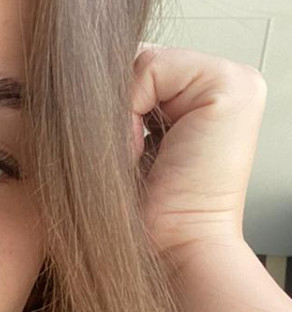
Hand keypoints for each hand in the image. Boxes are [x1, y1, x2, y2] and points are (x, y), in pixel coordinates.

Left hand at [131, 44, 267, 271]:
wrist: (170, 250)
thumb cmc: (142, 213)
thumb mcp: (122, 145)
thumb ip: (117, 100)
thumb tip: (79, 68)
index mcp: (200, 99)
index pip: (134, 68)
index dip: (112, 105)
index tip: (122, 153)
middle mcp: (220, 86)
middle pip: (136, 61)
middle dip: (116, 107)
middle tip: (129, 157)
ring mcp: (232, 80)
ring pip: (141, 62)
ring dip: (122, 113)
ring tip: (136, 155)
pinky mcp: (230, 84)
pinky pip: (151, 66)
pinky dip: (132, 108)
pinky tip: (143, 147)